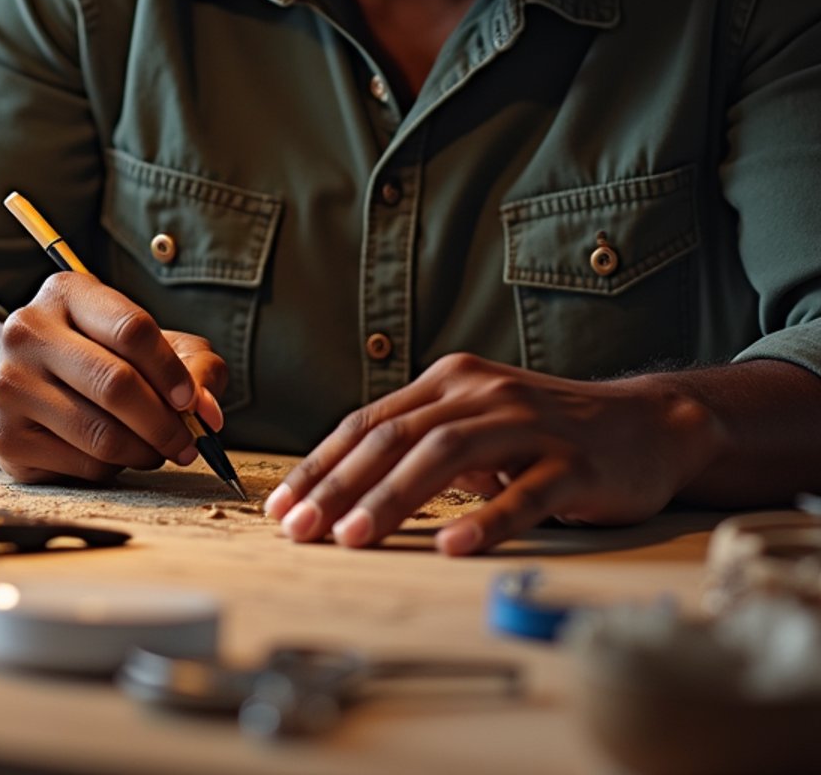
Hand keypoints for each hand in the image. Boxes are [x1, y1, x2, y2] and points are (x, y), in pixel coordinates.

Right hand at [0, 272, 227, 482]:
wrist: (19, 387)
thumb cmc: (98, 357)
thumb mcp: (148, 342)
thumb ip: (193, 363)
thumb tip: (208, 411)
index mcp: (66, 292)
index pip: (131, 329)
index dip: (171, 370)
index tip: (192, 400)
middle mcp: (28, 331)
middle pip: (115, 384)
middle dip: (165, 422)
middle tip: (188, 442)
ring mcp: (9, 386)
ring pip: (101, 433)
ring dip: (145, 451)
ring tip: (156, 449)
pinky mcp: (6, 439)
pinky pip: (82, 464)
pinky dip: (113, 468)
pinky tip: (114, 454)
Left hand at [265, 353, 722, 554]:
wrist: (644, 425)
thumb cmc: (547, 433)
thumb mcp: (475, 424)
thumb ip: (421, 442)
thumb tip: (342, 487)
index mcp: (451, 381)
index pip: (371, 422)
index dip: (322, 463)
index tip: (282, 506)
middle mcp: (483, 392)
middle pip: (397, 436)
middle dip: (340, 484)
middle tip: (300, 529)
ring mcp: (529, 424)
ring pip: (447, 456)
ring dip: (392, 498)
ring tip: (353, 537)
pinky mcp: (573, 462)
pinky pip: (524, 493)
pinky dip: (484, 519)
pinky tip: (452, 546)